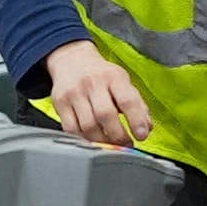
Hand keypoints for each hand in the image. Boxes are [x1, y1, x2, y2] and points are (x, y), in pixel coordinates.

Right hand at [38, 42, 154, 148]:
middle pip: (105, 115)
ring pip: (88, 126)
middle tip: (126, 144)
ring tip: (111, 145)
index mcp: (113, 77)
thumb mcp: (123, 82)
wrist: (72, 60)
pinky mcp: (60, 104)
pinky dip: (85, 139)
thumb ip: (137, 105)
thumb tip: (146, 128)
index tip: (141, 136)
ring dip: (102, 141)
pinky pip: (72, 129)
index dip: (136, 121)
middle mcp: (92, 83)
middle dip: (119, 136)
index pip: (127, 100)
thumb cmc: (102, 75)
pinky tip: (93, 140)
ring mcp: (74, 93)